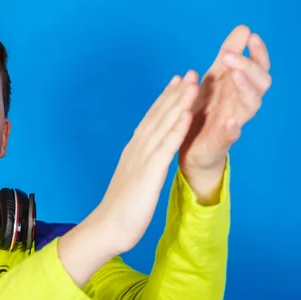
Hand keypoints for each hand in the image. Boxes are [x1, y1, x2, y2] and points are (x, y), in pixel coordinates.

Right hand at [92, 72, 198, 253]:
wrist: (107, 228)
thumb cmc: (121, 209)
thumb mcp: (134, 180)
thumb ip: (140, 164)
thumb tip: (146, 158)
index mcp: (135, 151)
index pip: (152, 120)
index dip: (166, 99)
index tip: (177, 82)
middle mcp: (137, 149)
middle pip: (158, 116)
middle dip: (175, 93)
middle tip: (189, 72)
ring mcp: (142, 159)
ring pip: (163, 125)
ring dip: (178, 103)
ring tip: (193, 83)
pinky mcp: (149, 173)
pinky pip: (166, 147)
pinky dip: (176, 129)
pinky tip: (187, 114)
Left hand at [178, 25, 271, 200]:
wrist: (189, 147)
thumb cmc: (204, 110)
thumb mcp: (213, 80)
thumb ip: (227, 56)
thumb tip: (243, 28)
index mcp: (238, 88)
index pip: (258, 68)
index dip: (258, 53)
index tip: (251, 37)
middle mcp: (240, 104)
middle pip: (260, 84)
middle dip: (247, 67)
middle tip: (229, 57)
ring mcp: (232, 122)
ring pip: (251, 106)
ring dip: (245, 89)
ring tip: (235, 76)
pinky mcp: (220, 141)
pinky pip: (231, 135)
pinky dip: (233, 127)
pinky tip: (231, 120)